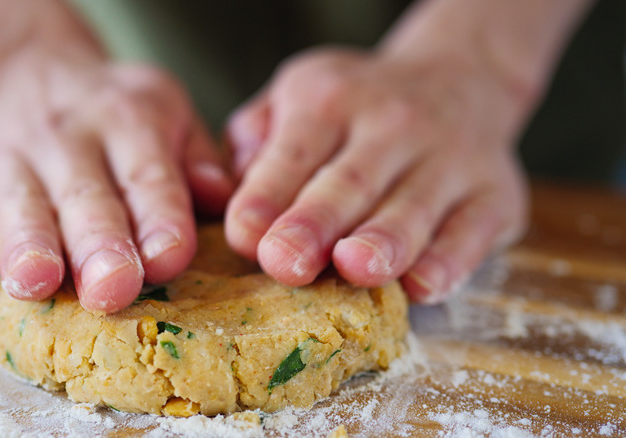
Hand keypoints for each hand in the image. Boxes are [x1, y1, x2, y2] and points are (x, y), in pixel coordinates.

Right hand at [0, 47, 232, 311]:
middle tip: (113, 289)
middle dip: (98, 245)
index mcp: (128, 121)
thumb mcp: (169, 112)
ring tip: (38, 284)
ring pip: (21, 207)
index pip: (147, 175)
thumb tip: (221, 199)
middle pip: (85, 197)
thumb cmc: (117, 111)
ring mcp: (11, 160)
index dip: (159, 217)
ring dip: (27, 247)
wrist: (33, 70)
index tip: (170, 258)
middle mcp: (68, 138)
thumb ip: (197, 158)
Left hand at [225, 47, 527, 302]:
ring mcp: (450, 158)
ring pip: (412, 207)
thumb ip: (257, 135)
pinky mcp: (495, 194)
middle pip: (349, 182)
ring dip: (384, 241)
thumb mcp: (298, 95)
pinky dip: (450, 261)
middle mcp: (392, 124)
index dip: (267, 196)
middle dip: (315, 224)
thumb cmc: (356, 107)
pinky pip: (472, 232)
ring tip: (357, 267)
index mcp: (328, 100)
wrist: (460, 79)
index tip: (244, 237)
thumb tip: (232, 186)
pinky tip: (423, 285)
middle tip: (285, 263)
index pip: (292, 154)